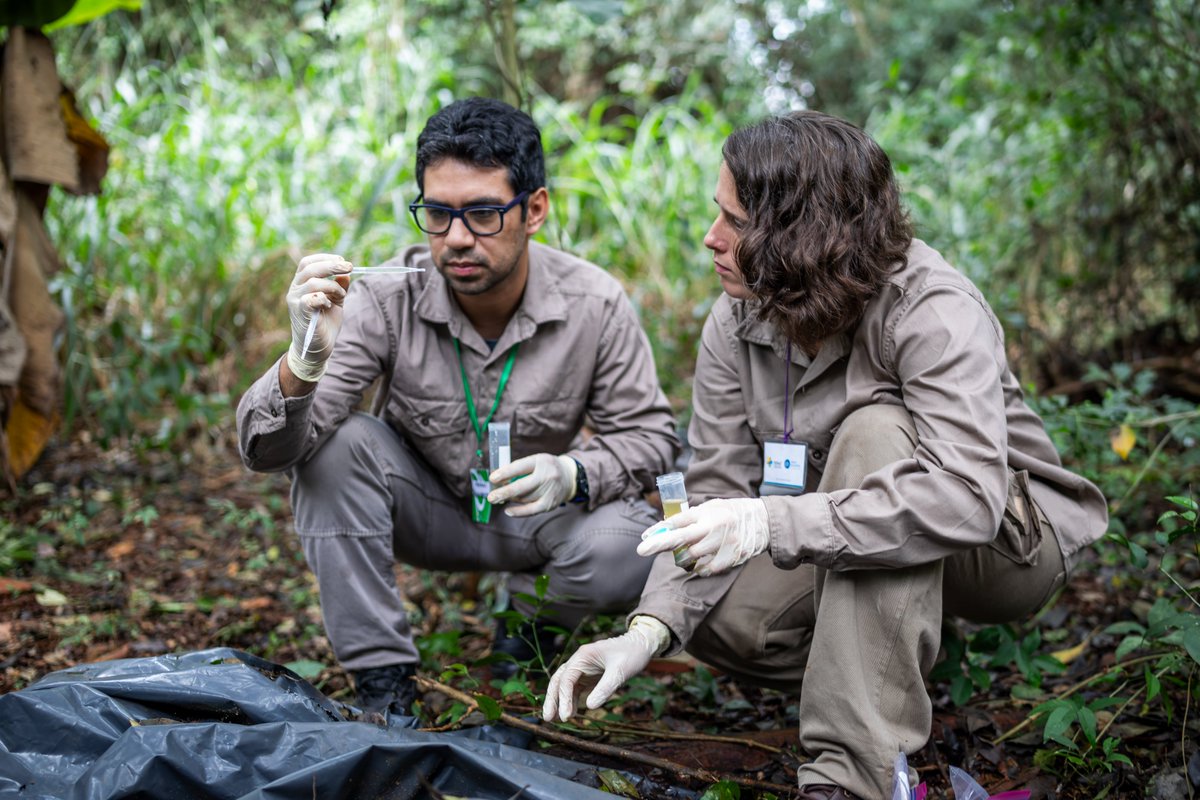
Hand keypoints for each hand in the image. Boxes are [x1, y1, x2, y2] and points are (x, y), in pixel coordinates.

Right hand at [285, 253, 352, 381]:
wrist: (317, 348)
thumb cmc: (325, 324)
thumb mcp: (336, 302)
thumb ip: (339, 287)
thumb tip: (346, 273)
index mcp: (301, 284)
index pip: (307, 263)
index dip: (324, 258)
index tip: (342, 260)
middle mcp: (295, 290)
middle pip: (310, 268)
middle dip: (332, 265)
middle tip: (350, 267)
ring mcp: (295, 301)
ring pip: (312, 282)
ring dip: (332, 286)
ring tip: (341, 295)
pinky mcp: (300, 313)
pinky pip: (310, 299)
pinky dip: (323, 298)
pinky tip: (329, 305)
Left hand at [487, 453, 576, 516]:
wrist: (569, 477)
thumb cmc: (546, 468)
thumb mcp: (536, 461)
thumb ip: (519, 469)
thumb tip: (499, 481)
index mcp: (541, 461)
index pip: (520, 467)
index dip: (505, 473)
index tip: (492, 478)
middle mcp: (547, 475)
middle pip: (521, 486)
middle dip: (504, 492)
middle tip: (490, 497)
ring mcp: (549, 491)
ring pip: (524, 498)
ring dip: (509, 499)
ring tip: (498, 498)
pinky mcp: (550, 503)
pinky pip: (531, 510)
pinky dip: (518, 512)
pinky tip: (508, 511)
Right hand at [542, 616, 668, 721]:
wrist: (641, 645)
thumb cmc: (631, 654)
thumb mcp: (620, 672)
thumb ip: (605, 688)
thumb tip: (590, 707)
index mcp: (582, 656)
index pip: (566, 679)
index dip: (563, 698)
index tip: (565, 716)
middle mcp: (579, 661)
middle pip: (558, 681)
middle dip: (552, 700)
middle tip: (547, 719)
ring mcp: (582, 669)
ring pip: (564, 686)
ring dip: (559, 702)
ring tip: (554, 720)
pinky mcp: (588, 676)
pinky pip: (575, 689)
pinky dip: (571, 701)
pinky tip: (571, 714)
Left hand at [636, 497, 769, 575]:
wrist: (762, 521)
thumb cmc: (730, 513)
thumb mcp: (711, 507)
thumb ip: (691, 516)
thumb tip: (666, 527)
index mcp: (707, 512)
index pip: (679, 520)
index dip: (660, 529)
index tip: (645, 537)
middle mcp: (714, 527)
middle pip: (681, 537)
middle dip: (659, 544)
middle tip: (642, 550)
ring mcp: (723, 543)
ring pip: (692, 556)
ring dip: (682, 557)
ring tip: (685, 553)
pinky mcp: (731, 557)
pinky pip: (707, 568)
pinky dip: (700, 568)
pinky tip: (701, 563)